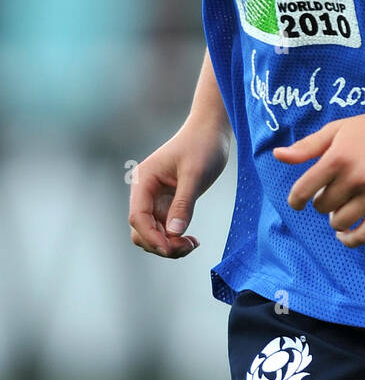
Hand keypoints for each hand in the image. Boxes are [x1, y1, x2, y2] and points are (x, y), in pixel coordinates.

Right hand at [129, 119, 230, 258]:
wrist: (211, 131)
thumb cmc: (202, 146)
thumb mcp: (195, 174)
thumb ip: (183, 203)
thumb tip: (173, 233)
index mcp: (144, 180)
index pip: (138, 217)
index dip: (152, 237)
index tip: (172, 248)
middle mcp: (144, 191)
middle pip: (141, 230)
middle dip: (161, 244)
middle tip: (189, 246)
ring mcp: (155, 199)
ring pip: (152, 233)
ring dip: (169, 244)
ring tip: (192, 244)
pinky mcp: (167, 203)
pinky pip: (164, 229)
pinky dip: (175, 238)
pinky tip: (192, 240)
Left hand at [273, 109, 364, 246]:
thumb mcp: (337, 130)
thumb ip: (307, 146)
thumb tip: (277, 156)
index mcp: (337, 158)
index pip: (302, 191)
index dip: (296, 200)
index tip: (298, 202)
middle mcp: (355, 177)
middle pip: (321, 206)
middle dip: (322, 201)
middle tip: (334, 191)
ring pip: (339, 222)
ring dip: (335, 218)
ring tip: (342, 205)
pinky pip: (363, 235)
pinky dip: (349, 240)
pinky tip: (344, 235)